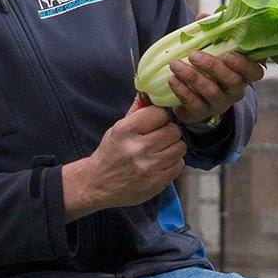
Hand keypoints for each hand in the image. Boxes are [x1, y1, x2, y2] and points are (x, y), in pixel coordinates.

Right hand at [62, 101, 185, 221]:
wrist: (98, 184)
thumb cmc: (109, 153)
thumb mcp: (117, 128)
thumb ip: (136, 112)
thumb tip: (149, 93)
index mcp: (127, 130)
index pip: (160, 113)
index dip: (160, 117)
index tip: (155, 122)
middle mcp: (138, 148)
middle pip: (173, 130)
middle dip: (169, 132)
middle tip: (160, 137)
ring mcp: (149, 167)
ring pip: (180, 147)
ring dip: (173, 147)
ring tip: (161, 150)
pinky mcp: (156, 183)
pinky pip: (179, 165)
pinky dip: (173, 163)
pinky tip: (161, 164)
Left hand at [167, 13, 264, 125]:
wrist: (193, 99)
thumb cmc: (207, 68)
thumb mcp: (211, 50)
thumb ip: (211, 33)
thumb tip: (202, 16)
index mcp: (242, 74)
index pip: (255, 72)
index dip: (245, 65)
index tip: (230, 54)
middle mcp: (235, 91)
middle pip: (232, 81)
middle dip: (213, 67)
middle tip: (194, 55)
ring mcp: (220, 104)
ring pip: (211, 92)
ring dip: (193, 77)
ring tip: (175, 64)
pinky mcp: (202, 113)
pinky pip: (194, 104)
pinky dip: (182, 91)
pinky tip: (172, 80)